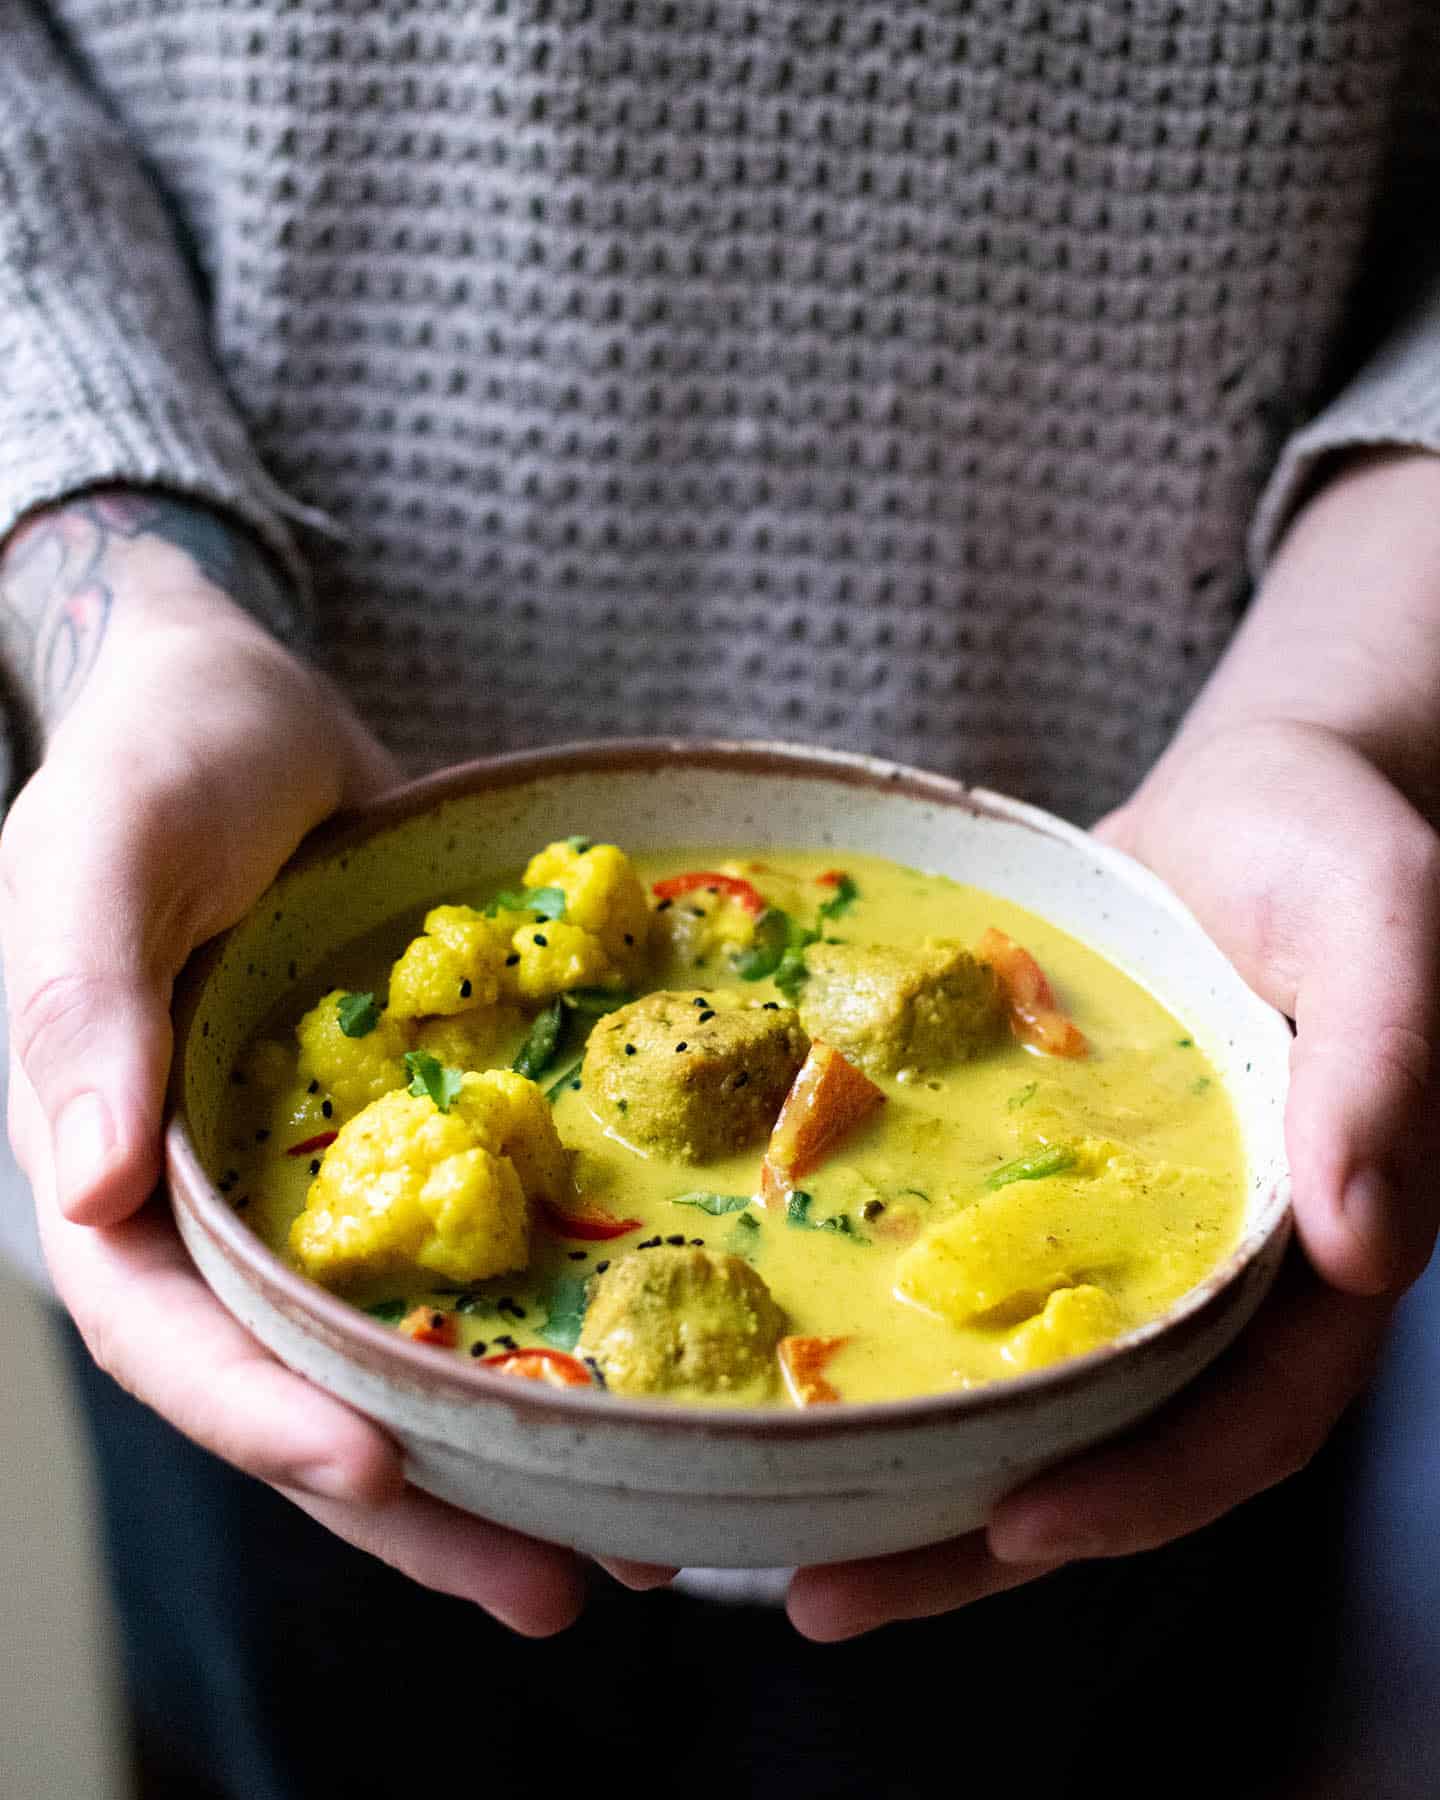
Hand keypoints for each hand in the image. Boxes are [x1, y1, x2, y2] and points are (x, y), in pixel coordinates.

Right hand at [0, 491, 665, 1631]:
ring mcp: (314, 1189)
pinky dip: (537, 1331)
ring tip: (637, 1543)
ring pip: (396, 1357)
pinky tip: (638, 1381)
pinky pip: (468, 1261)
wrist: (246, 711)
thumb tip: (88, 1189)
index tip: (383, 1471)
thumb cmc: (156, 763)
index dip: (263, 1419)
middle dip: (420, 1504)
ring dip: (501, 1457)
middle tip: (563, 1588)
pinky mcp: (402, 1146)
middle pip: (303, 1392)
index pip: (171, 1338)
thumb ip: (79, 1007)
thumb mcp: (101, 855)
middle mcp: (213, 1211)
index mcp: (110, 1171)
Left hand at [788, 451, 1439, 1638]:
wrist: (1245, 798)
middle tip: (822, 1592)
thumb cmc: (1326, 847)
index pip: (1248, 1420)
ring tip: (765, 1533)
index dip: (1147, 1489)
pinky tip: (772, 1369)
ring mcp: (1114, 1239)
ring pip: (1016, 1394)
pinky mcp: (1030, 1189)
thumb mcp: (1381, 922)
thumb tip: (1366, 1243)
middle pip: (1104, 1445)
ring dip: (908, 1478)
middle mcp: (1206, 1275)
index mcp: (1308, 1250)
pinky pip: (959, 1288)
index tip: (1019, 1529)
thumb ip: (1389, 1068)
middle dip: (974, 1538)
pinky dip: (882, 1344)